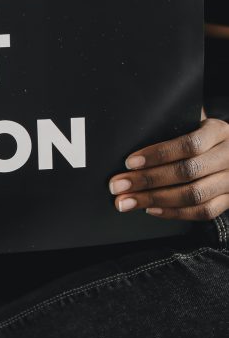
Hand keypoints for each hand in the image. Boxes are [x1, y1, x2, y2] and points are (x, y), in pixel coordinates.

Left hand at [108, 118, 228, 220]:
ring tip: (127, 201)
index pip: (189, 144)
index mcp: (218, 132)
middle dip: (147, 180)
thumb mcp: (194, 124)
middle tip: (118, 185)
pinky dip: (174, 213)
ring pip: (193, 195)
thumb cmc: (203, 136)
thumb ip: (172, 128)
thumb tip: (134, 135)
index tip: (130, 162)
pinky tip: (151, 209)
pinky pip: (203, 212)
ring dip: (154, 200)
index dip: (158, 154)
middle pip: (187, 172)